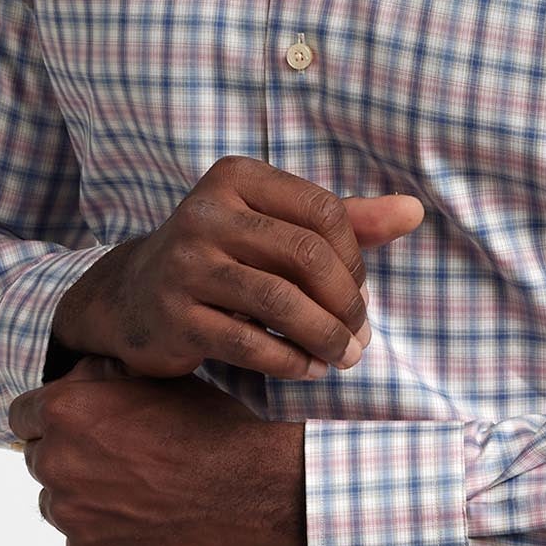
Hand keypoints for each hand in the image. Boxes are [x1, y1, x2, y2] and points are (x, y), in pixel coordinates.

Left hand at [8, 358, 306, 545]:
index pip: (23, 417)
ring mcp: (70, 517)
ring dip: (86, 500)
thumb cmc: (208, 426)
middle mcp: (56, 464)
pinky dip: (106, 538)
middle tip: (120, 462)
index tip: (77, 429)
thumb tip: (71, 380)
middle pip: (41, 461)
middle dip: (71, 459)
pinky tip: (146, 524)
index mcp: (65, 411)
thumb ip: (98, 376)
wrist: (250, 487)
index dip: (51, 420)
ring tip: (137, 495)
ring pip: (59, 506)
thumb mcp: (153, 378)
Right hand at [53, 156, 424, 382]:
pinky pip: (250, 343)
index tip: (358, 292)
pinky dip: (291, 362)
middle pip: (307, 256)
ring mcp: (185, 265)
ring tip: (344, 357)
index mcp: (235, 177)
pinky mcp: (174, 317)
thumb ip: (345, 220)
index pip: (323, 212)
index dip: (356, 259)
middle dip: (347, 304)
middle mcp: (205, 213)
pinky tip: (308, 369)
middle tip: (361, 337)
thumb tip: (414, 212)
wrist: (130, 297)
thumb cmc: (223, 257)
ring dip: (326, 337)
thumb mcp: (274, 226)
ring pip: (281, 303)